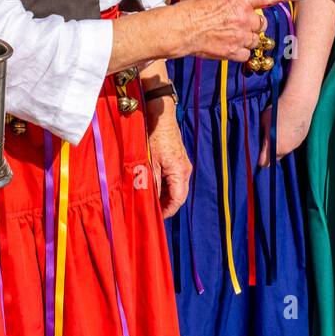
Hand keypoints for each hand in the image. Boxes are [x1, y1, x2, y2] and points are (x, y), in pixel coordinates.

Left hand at [146, 102, 190, 217]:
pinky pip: (173, 179)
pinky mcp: (178, 160)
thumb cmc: (155, 138)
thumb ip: (152, 184)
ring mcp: (183, 165)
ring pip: (175, 187)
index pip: (177, 200)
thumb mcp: (150, 163)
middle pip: (178, 195)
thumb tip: (150, 202)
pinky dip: (164, 185)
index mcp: (180, 173)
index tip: (155, 218)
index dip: (167, 211)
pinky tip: (152, 185)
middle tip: (150, 211)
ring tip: (149, 199)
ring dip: (164, 195)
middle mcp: (185, 171)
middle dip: (165, 205)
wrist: (160, 117)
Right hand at [174, 0, 300, 62]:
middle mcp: (243, 18)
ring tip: (229, 35)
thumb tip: (241, 7)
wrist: (182, 28)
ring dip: (247, 38)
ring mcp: (240, 36)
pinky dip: (241, 51)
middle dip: (253, 24)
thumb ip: (235, 2)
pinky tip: (229, 46)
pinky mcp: (234, 51)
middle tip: (237, 23)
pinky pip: (247, 52)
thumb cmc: (194, 11)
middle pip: (261, 23)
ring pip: (255, 39)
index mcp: (239, 1)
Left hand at [258, 87, 313, 166]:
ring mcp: (295, 145)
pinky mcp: (302, 140)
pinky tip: (287, 129)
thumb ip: (262, 136)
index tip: (257, 153)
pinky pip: (292, 145)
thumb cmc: (278, 110)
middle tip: (266, 140)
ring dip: (280, 146)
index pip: (264, 163)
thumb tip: (259, 142)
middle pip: (275, 158)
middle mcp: (285, 150)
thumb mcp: (264, 122)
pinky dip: (289, 140)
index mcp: (274, 146)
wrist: (298, 102)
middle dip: (270, 153)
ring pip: (284, 151)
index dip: (259, 159)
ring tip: (278, 132)